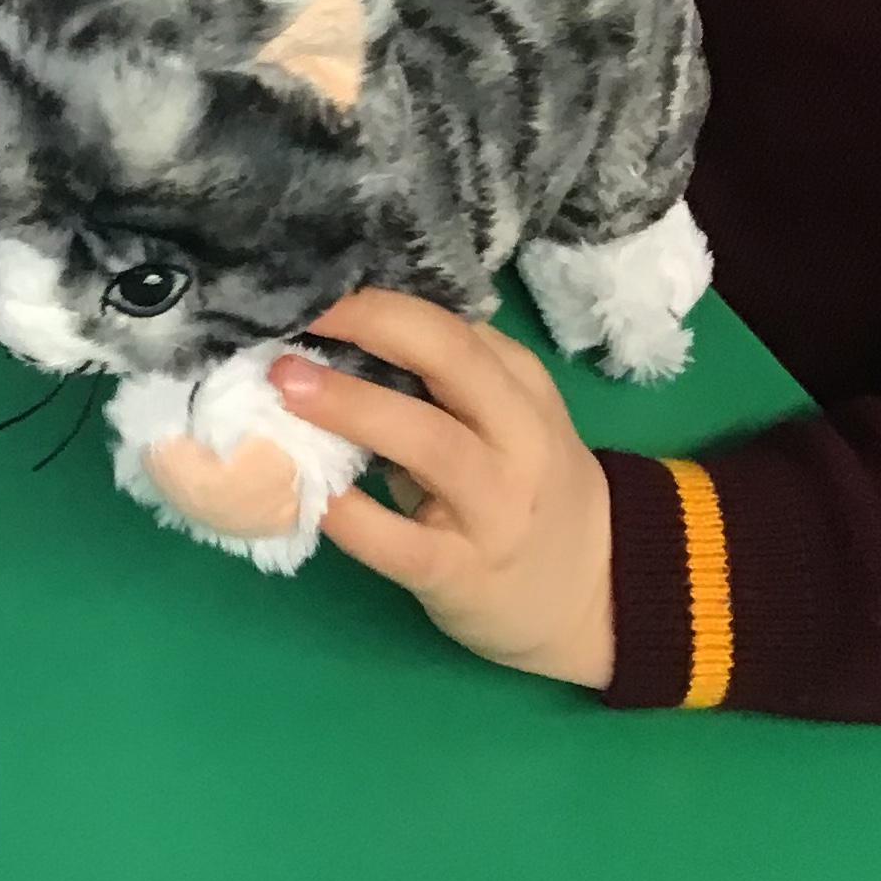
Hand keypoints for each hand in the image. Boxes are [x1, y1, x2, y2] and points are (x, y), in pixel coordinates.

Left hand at [272, 290, 615, 687]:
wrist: (593, 593)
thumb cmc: (525, 487)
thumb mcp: (510, 420)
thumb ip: (448, 379)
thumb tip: (342, 330)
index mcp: (521, 387)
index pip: (451, 325)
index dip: (378, 301)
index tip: (313, 287)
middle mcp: (518, 437)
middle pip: (449, 359)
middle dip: (368, 326)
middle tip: (294, 319)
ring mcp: (494, 507)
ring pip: (427, 440)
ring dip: (351, 405)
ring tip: (287, 387)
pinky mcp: (465, 573)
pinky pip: (403, 542)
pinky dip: (353, 517)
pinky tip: (312, 496)